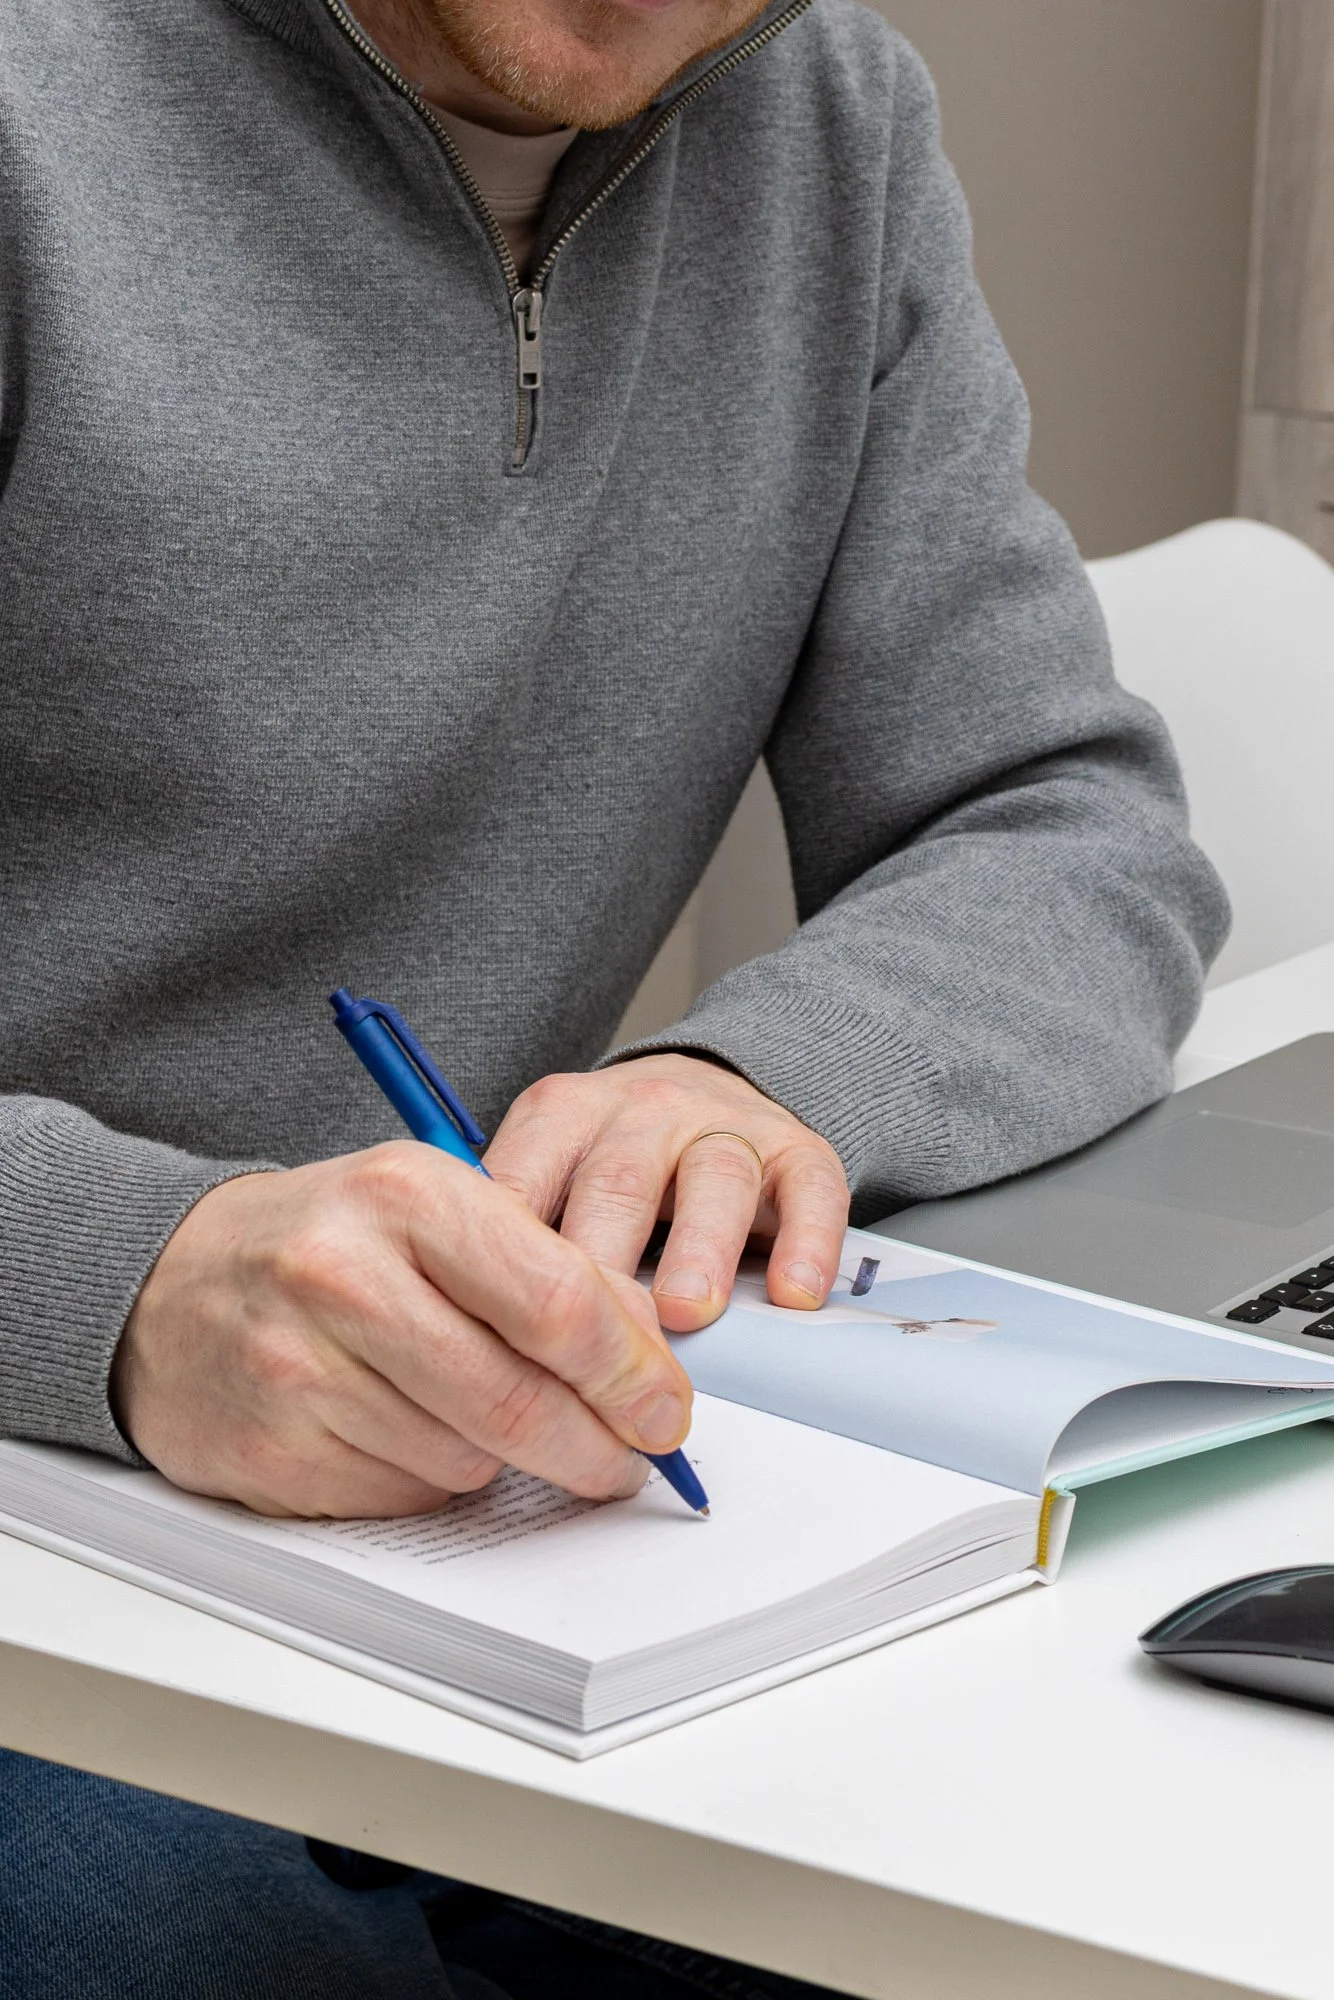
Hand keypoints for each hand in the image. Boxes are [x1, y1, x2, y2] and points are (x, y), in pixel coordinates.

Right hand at [112, 1144, 691, 1517]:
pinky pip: (402, 1497)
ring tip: (484, 1417)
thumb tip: (647, 1356)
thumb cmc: (327, 1241)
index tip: (668, 1411)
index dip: (633, 1373)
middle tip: (629, 1459)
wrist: (168, 1283)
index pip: (561, 1302)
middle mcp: (345, 1275)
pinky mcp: (270, 1449)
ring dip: (504, 1462)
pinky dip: (430, 1481)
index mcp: (407, 1193)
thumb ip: (543, 1266)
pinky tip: (406, 1434)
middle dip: (597, 1446)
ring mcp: (299, 1367)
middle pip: (519, 1399)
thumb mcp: (436, 1209)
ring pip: (466, 1459)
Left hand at [484, 1054, 849, 1331]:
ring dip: (699, 1250)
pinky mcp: (795, 1151)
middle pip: (616, 1184)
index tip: (507, 1339)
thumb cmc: (612, 1161)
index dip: (514, 1268)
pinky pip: (808, 1191)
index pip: (525, 1187)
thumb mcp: (549, 1180)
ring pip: (713, 1178)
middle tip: (593, 1344)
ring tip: (687, 1313)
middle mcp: (639, 1111)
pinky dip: (805, 1244)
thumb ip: (518, 1244)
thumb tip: (475, 1353)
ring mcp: (722, 1126)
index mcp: (560, 1118)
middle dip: (604, 1266)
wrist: (706, 1091)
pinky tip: (792, 1294)